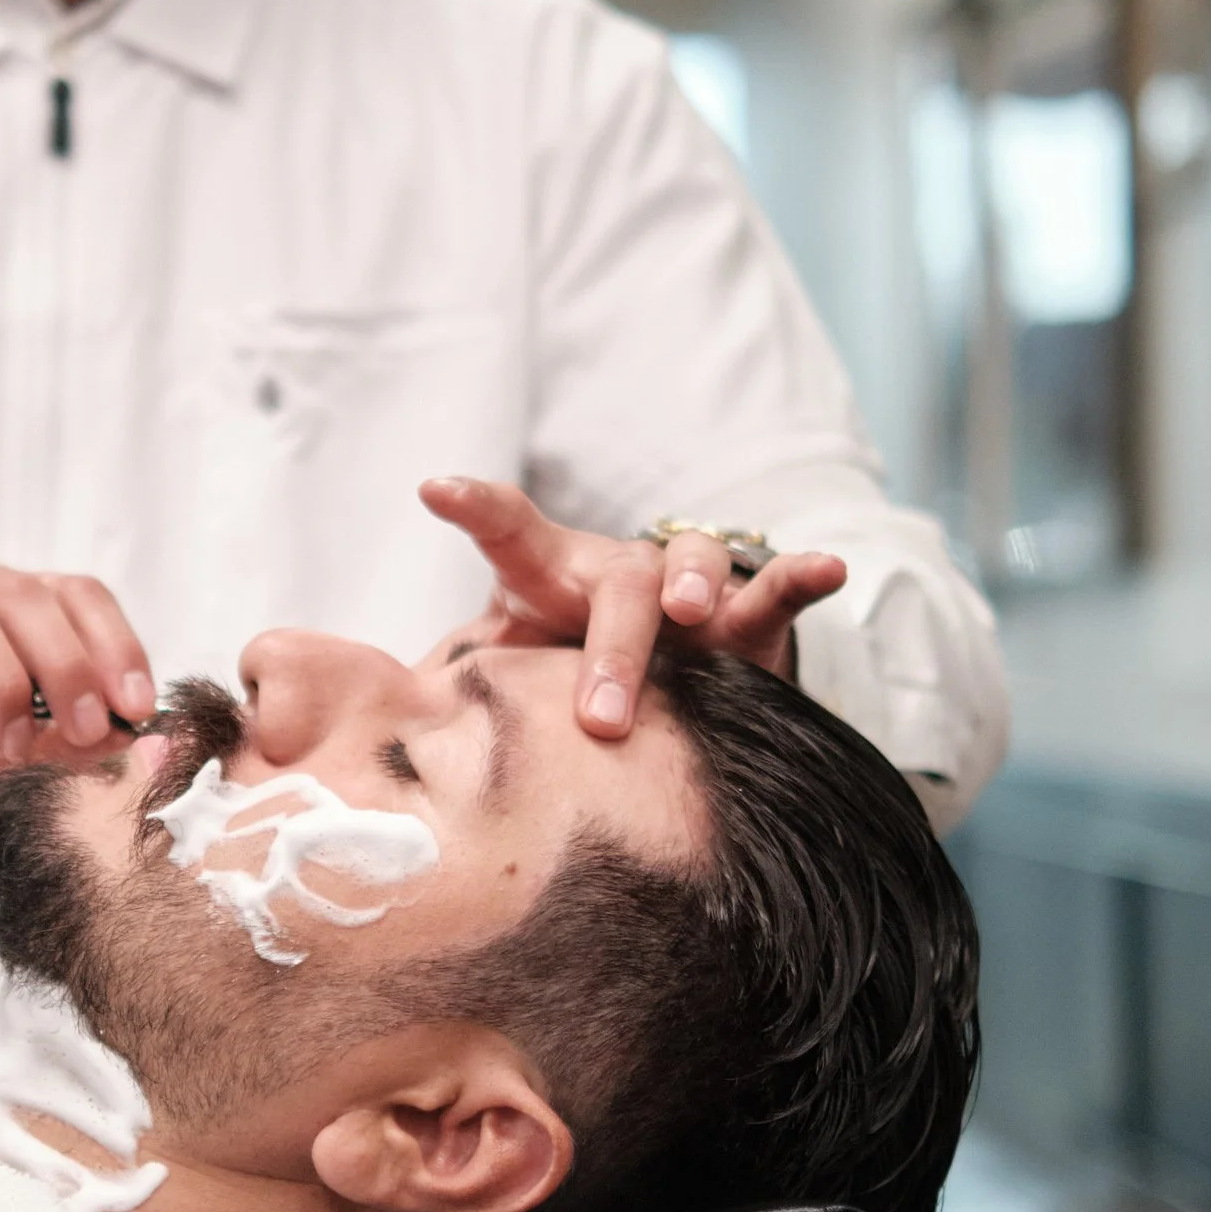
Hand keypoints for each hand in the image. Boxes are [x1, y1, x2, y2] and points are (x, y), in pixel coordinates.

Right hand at [0, 561, 156, 906]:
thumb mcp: (35, 763)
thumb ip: (86, 745)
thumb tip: (153, 743)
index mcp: (1, 608)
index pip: (71, 592)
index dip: (112, 642)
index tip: (137, 705)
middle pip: (17, 595)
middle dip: (66, 663)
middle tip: (88, 729)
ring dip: (1, 681)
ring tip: (16, 745)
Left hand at [417, 475, 847, 740]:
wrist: (648, 695)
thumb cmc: (554, 680)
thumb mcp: (501, 678)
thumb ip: (452, 688)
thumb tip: (380, 722)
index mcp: (549, 578)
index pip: (510, 532)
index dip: (476, 507)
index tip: (436, 488)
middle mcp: (619, 572)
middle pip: (615, 589)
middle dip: (610, 652)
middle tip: (600, 720)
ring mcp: (687, 586)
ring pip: (694, 566)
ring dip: (693, 584)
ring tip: (690, 612)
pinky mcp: (748, 616)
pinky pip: (778, 590)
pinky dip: (803, 575)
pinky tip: (830, 567)